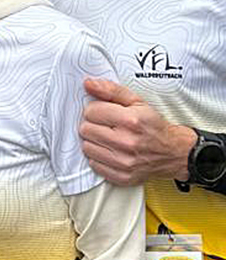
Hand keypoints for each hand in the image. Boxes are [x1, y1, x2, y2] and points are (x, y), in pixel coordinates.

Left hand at [80, 77, 194, 184]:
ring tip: (109, 138)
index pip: (90, 111)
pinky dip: (99, 157)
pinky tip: (111, 151)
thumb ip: (111, 90)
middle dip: (93, 125)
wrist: (174, 152)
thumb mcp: (137, 102)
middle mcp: (126, 142)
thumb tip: (88, 83)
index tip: (105, 113)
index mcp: (130, 120)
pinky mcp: (122, 176)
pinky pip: (94, 164)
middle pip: (85, 129)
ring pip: (87, 147)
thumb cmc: (153, 125)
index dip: (95, 110)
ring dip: (95, 141)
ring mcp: (124, 162)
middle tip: (107, 126)